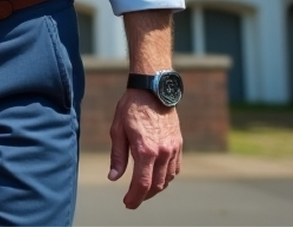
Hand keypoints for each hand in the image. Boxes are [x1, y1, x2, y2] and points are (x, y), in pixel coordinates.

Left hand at [107, 90, 181, 208]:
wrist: (153, 89)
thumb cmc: (131, 108)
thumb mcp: (117, 131)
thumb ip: (117, 156)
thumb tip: (114, 178)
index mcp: (145, 150)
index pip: (142, 184)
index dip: (135, 198)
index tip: (127, 203)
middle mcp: (162, 152)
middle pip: (156, 185)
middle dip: (143, 196)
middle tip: (132, 199)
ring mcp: (173, 149)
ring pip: (168, 179)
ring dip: (156, 188)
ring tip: (143, 190)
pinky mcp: (178, 144)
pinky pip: (175, 168)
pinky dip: (167, 177)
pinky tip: (157, 177)